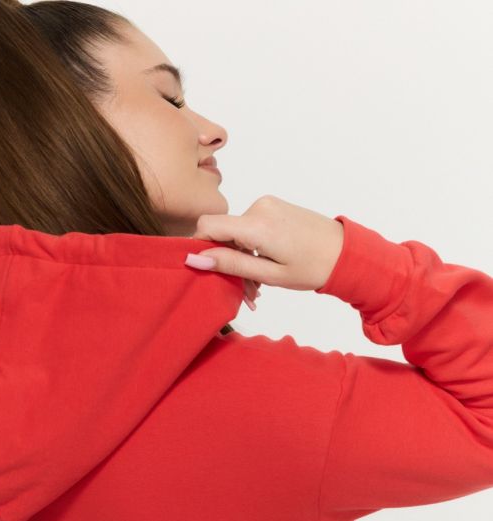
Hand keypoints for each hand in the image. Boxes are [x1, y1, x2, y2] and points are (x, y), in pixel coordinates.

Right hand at [185, 195, 343, 295]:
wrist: (348, 253)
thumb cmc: (314, 268)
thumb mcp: (269, 274)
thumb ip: (230, 264)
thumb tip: (195, 258)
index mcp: (256, 224)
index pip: (207, 225)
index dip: (199, 246)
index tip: (208, 269)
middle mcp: (259, 207)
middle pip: (223, 234)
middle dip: (227, 262)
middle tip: (245, 293)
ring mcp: (267, 205)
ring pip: (236, 234)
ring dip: (241, 260)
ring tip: (258, 287)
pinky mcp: (273, 207)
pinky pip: (250, 228)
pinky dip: (251, 249)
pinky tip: (264, 269)